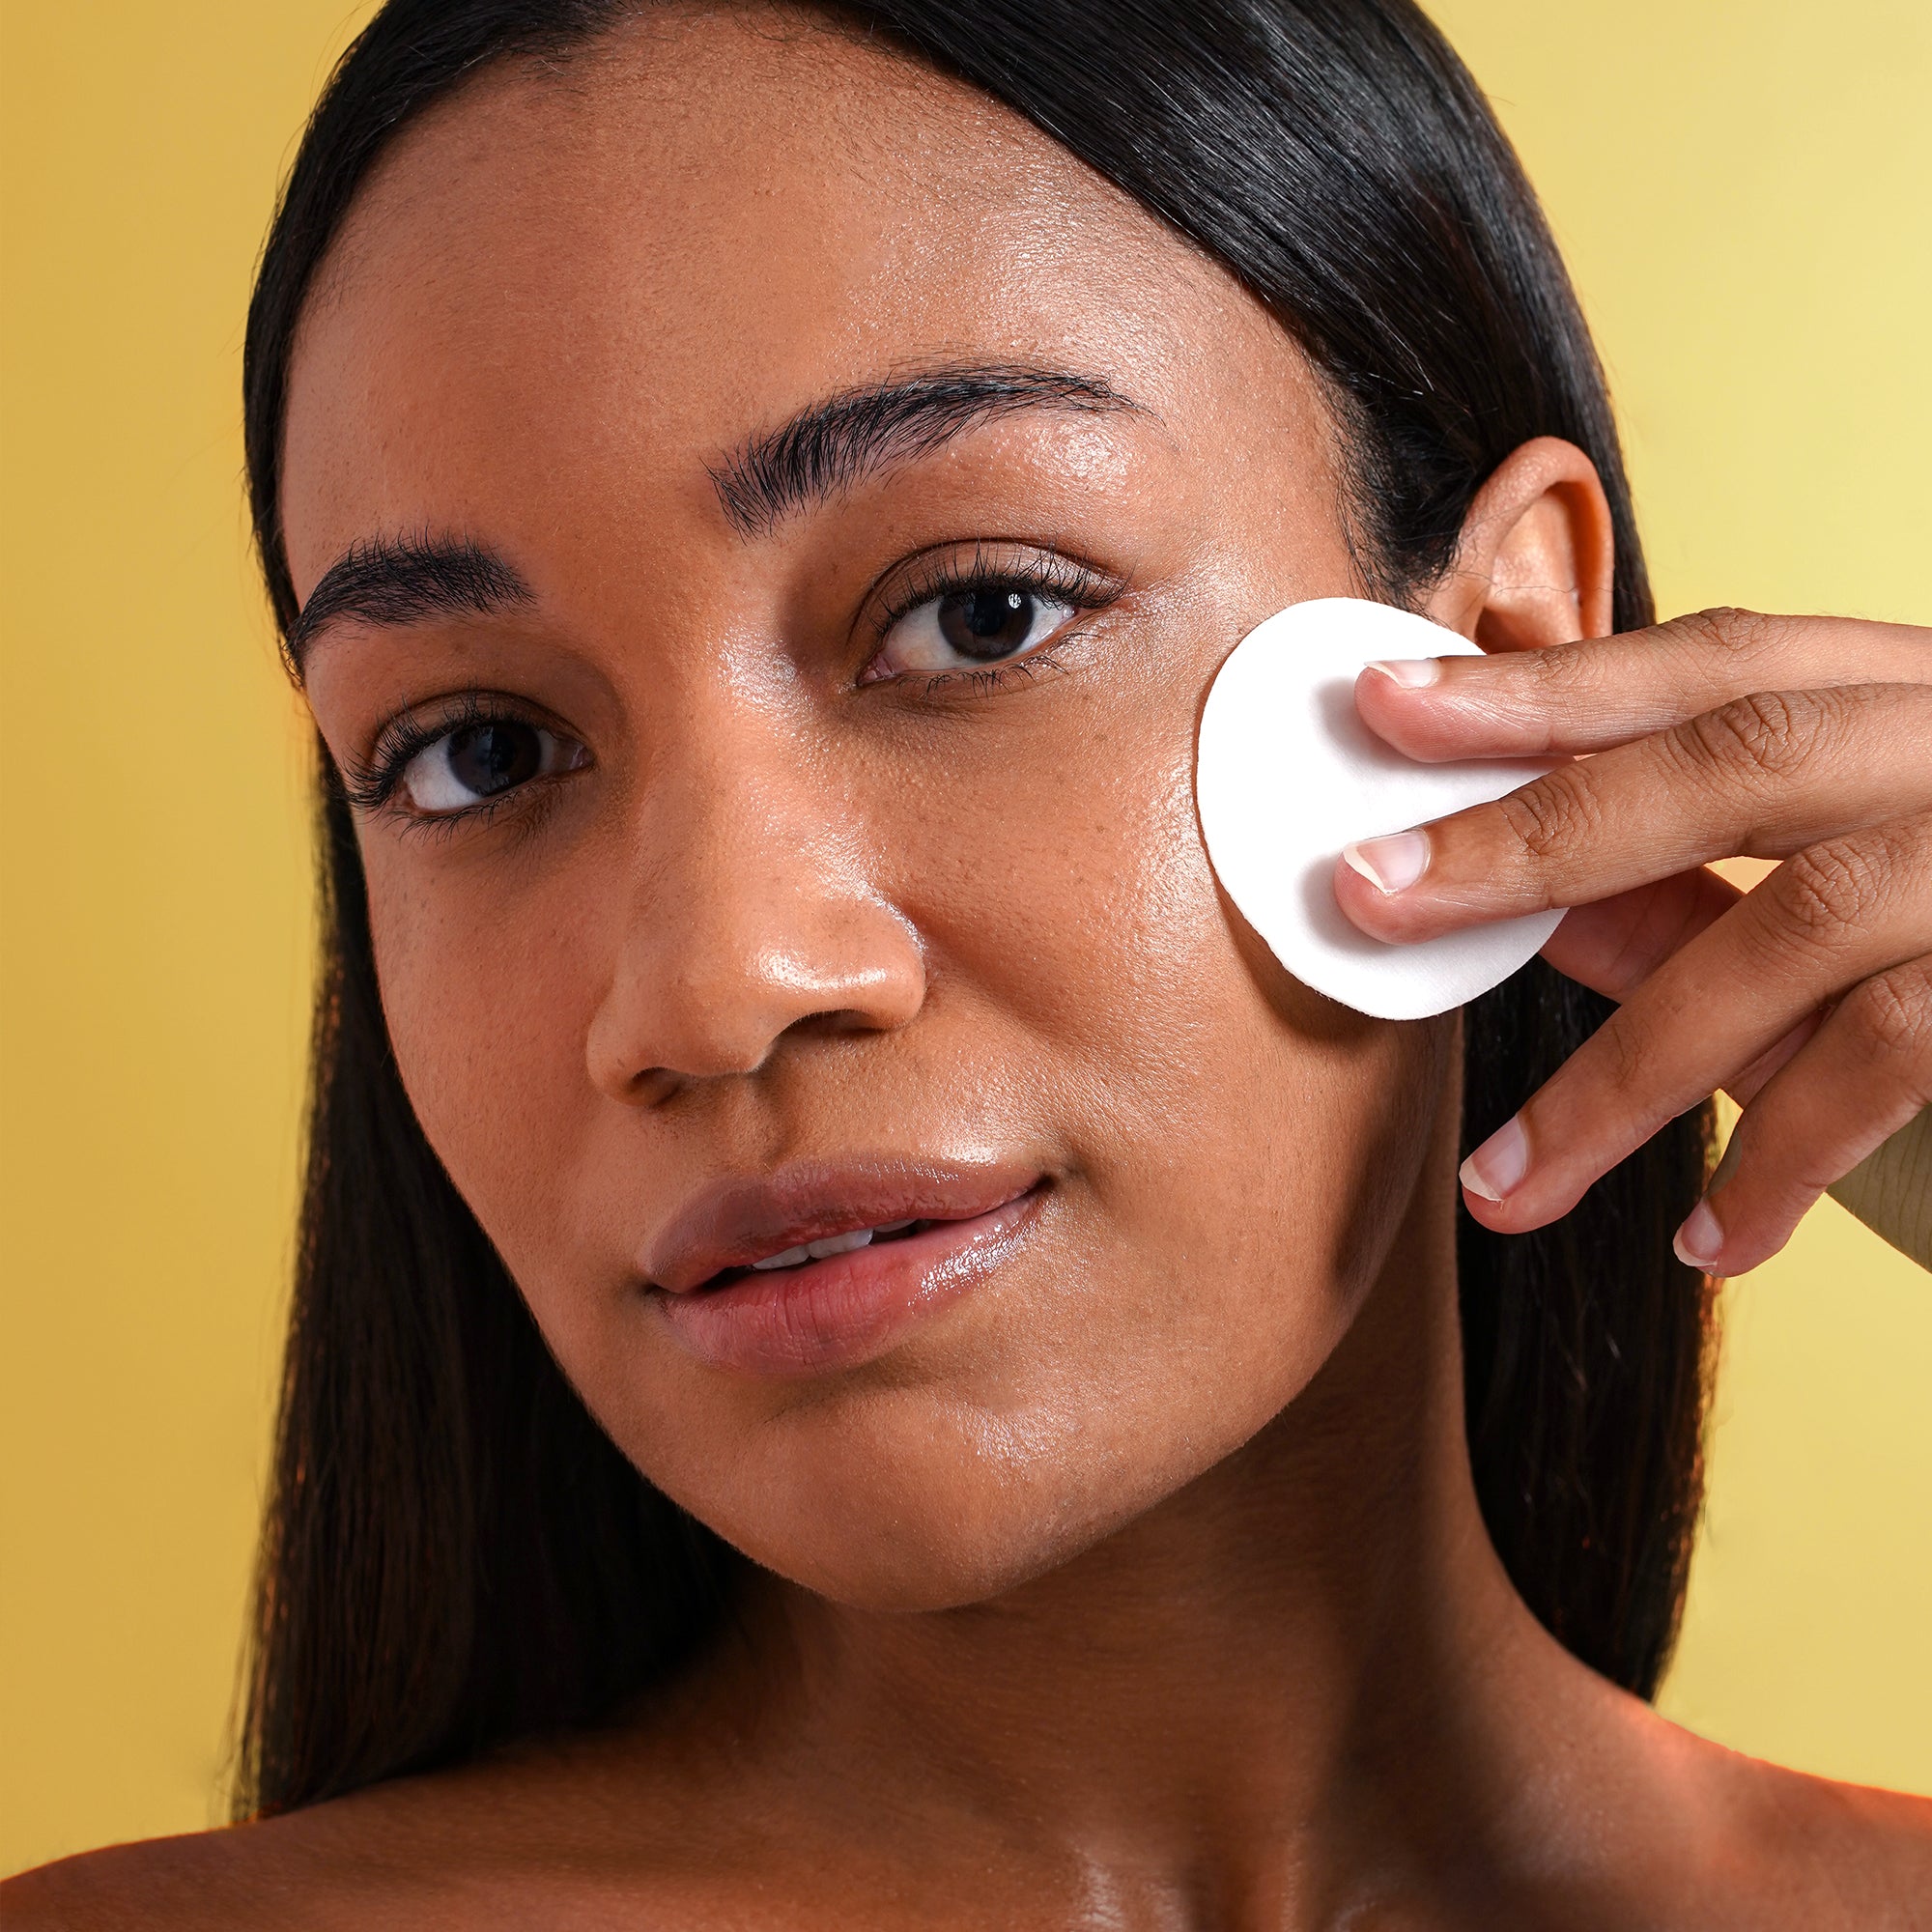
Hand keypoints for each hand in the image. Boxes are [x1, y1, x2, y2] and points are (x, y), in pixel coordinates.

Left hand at [1332, 608, 1931, 1276]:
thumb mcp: (1856, 861)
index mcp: (1904, 692)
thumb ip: (1697, 881)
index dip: (1540, 678)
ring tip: (1503, 1192)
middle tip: (1366, 895)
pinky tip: (1703, 1240)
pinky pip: (1903, 1060)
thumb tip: (1520, 902)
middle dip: (1534, 832)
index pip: (1704, 663)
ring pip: (1799, 934)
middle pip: (1731, 767)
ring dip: (1628, 1075)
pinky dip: (1785, 1159)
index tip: (1381, 702)